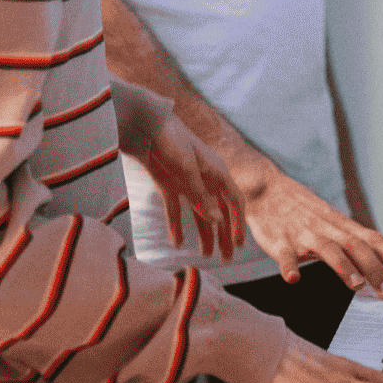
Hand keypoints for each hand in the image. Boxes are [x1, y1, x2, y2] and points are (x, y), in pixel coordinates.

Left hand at [141, 114, 246, 261]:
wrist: (142, 123)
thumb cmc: (170, 139)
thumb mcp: (187, 168)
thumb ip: (200, 195)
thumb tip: (218, 222)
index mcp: (216, 171)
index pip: (234, 201)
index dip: (238, 223)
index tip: (239, 245)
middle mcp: (205, 178)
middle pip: (219, 211)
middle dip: (224, 235)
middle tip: (227, 259)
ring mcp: (187, 182)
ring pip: (200, 213)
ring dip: (204, 234)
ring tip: (207, 256)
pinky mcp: (169, 184)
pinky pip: (176, 210)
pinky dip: (177, 226)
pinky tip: (178, 243)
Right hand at [244, 163, 382, 294]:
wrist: (266, 188)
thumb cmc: (301, 210)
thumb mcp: (331, 222)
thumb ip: (353, 242)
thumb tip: (381, 263)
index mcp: (340, 225)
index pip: (373, 239)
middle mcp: (326, 228)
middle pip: (356, 246)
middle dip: (375, 269)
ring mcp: (303, 234)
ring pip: (327, 249)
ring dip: (343, 266)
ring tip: (356, 284)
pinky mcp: (279, 241)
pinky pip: (285, 254)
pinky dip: (289, 266)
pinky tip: (293, 279)